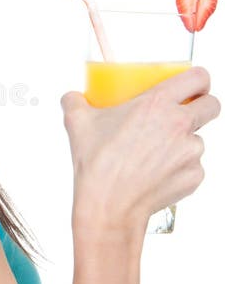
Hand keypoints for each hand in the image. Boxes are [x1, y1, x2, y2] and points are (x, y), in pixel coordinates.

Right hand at [60, 67, 220, 238]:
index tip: (192, 85)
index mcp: (157, 103)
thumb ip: (74, 102)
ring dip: (184, 142)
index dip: (199, 79)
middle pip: (212, 105)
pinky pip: (193, 166)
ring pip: (198, 139)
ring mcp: (191, 152)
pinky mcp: (194, 176)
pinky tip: (157, 173)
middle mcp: (180, 125)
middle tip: (184, 113)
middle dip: (202, 106)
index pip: (198, 78)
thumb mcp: (77, 123)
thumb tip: (72, 98)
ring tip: (156, 153)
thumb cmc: (97, 164)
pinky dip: (179, 168)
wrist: (109, 205)